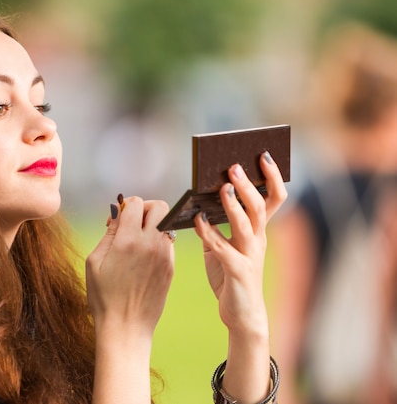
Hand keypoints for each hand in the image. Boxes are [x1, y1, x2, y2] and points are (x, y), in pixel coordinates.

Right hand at [86, 196, 174, 338]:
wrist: (126, 327)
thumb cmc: (104, 297)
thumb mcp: (95, 261)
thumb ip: (109, 233)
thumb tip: (117, 212)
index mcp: (128, 240)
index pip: (136, 203)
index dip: (123, 206)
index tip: (116, 219)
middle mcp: (151, 244)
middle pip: (159, 206)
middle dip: (145, 208)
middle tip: (132, 222)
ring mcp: (165, 256)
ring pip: (167, 223)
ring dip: (153, 224)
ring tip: (136, 240)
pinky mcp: (171, 267)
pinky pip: (168, 242)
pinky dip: (157, 240)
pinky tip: (143, 255)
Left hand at [194, 152, 287, 334]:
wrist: (240, 314)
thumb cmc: (230, 276)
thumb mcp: (223, 246)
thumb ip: (216, 225)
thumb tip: (200, 201)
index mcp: (259, 231)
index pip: (273, 199)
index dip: (272, 177)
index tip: (264, 156)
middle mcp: (259, 240)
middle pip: (259, 206)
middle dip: (248, 185)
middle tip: (235, 166)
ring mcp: (251, 255)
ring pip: (247, 223)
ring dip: (233, 203)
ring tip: (222, 187)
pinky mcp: (238, 271)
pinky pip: (223, 247)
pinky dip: (209, 231)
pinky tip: (197, 220)